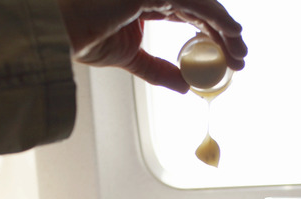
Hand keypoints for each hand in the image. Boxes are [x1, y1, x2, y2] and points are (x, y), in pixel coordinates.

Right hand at [55, 0, 247, 92]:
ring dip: (226, 28)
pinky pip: (194, 2)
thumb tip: (184, 87)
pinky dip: (217, 18)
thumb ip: (158, 69)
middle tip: (240, 58)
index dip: (210, 35)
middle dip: (224, 33)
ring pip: (202, 5)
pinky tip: (232, 34)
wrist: (60, 33)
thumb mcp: (130, 58)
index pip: (188, 15)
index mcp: (145, 2)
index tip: (227, 59)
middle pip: (199, 9)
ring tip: (240, 52)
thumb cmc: (82, 37)